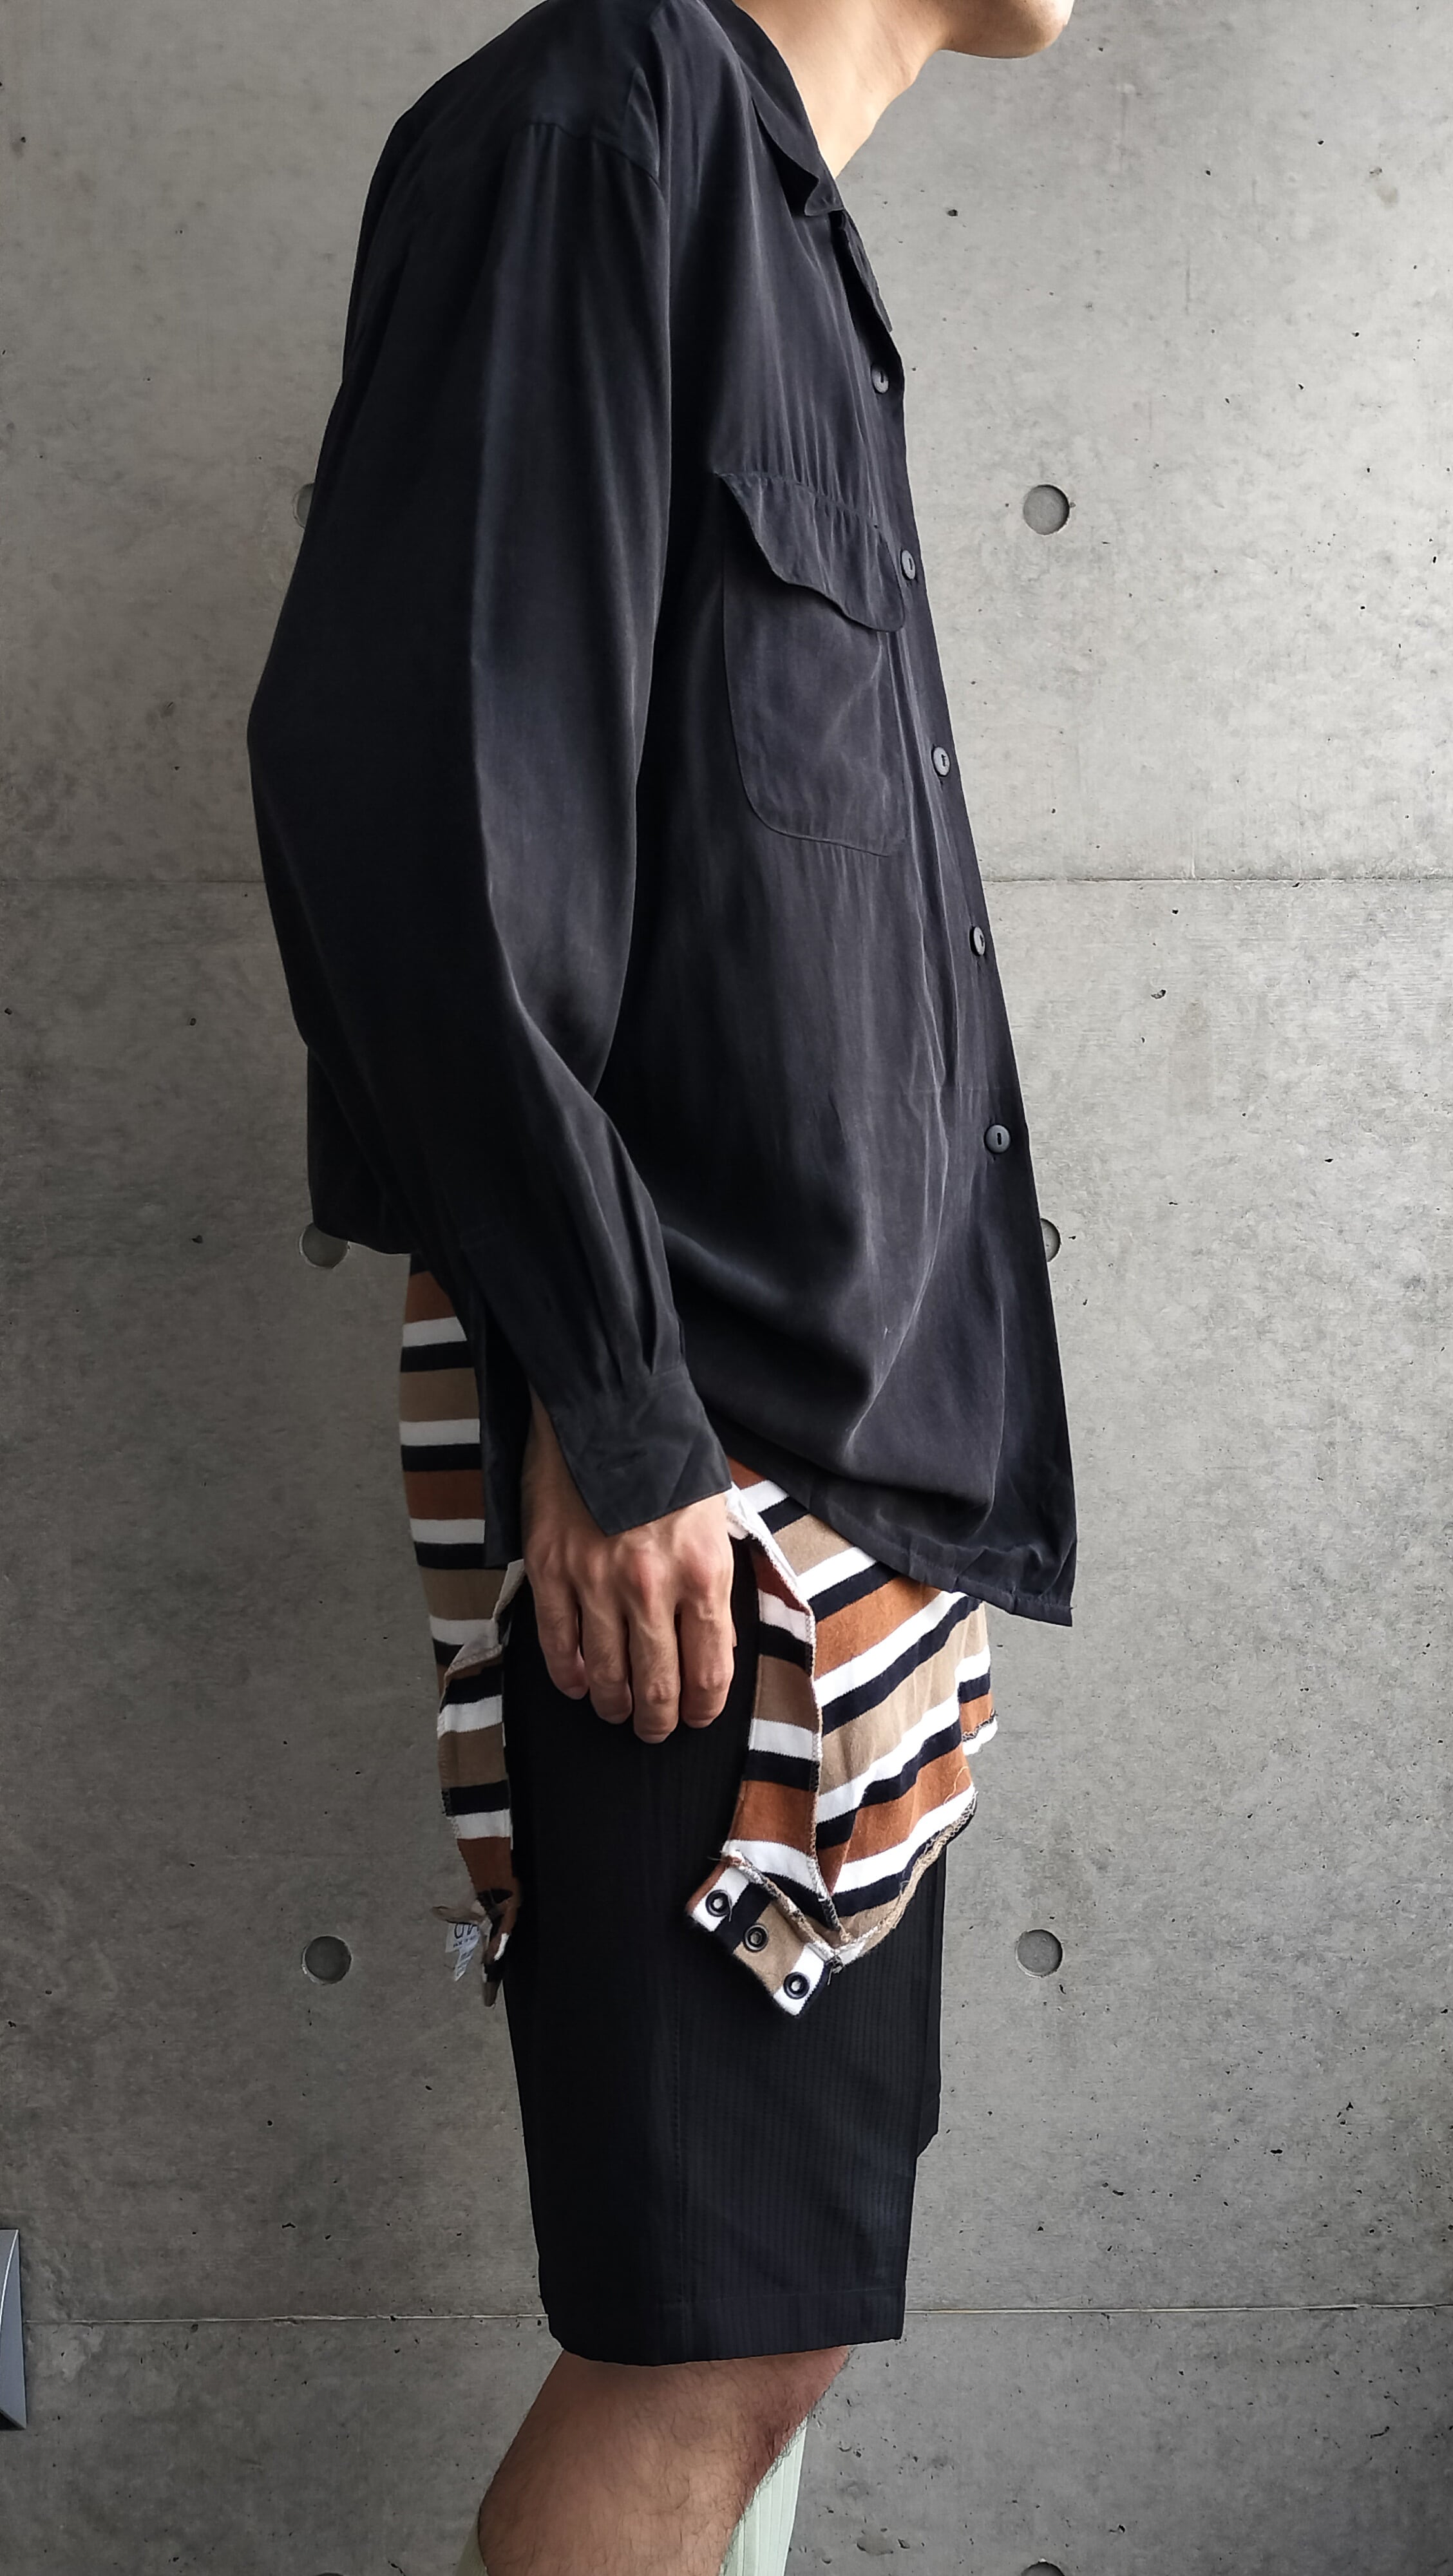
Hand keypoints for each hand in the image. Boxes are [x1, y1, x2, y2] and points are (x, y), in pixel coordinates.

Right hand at [520, 1391, 736, 1741]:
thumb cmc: (669, 1456)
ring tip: (618, 1712)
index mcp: (702, 1572)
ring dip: (615, 1705)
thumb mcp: (715, 1516)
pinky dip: (568, 1675)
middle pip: (658, 1683)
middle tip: (655, 1730)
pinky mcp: (551, 1568)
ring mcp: (595, 1581)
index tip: (698, 1716)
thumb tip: (714, 1639)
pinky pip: (557, 1643)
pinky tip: (578, 1685)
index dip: (705, 1705)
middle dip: (659, 1720)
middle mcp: (651, 1587)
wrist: (607, 1403)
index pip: (710, 1666)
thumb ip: (714, 1579)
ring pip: (607, 1673)